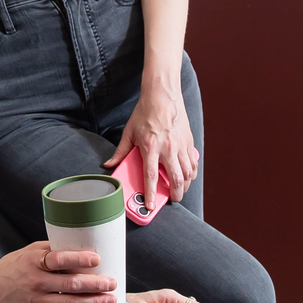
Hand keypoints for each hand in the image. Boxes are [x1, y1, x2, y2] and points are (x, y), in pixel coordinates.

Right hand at [0, 242, 120, 302]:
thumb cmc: (12, 267)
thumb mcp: (28, 251)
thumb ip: (52, 250)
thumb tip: (81, 244)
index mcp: (33, 262)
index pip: (58, 260)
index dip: (79, 260)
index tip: (97, 259)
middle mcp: (36, 282)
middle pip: (70, 285)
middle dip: (95, 285)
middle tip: (112, 282)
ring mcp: (37, 301)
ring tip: (111, 299)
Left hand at [107, 80, 199, 201]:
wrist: (162, 95)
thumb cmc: (146, 112)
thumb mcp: (129, 132)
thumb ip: (120, 151)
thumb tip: (109, 164)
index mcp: (151, 147)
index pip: (151, 177)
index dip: (151, 194)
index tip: (151, 206)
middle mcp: (168, 149)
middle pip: (176, 179)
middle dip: (176, 194)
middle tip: (172, 200)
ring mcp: (180, 145)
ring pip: (188, 173)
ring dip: (185, 185)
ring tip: (180, 190)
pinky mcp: (188, 141)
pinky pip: (193, 162)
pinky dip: (192, 173)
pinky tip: (188, 176)